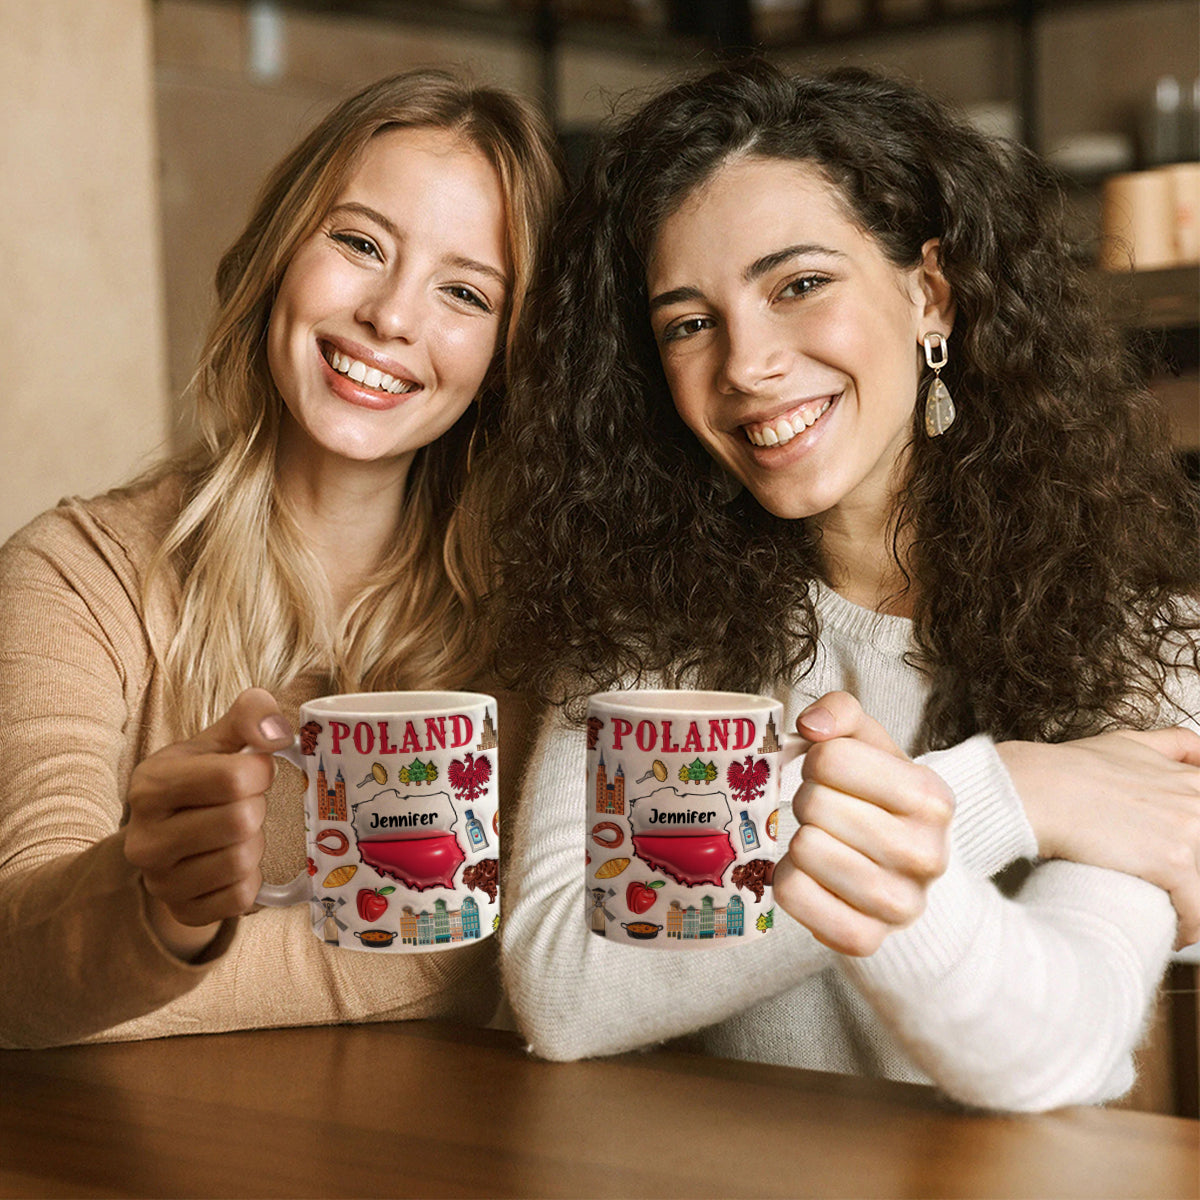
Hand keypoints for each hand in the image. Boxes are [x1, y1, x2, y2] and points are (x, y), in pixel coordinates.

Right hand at [124, 688, 292, 957]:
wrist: (170, 837)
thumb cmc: (202, 780)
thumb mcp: (218, 740)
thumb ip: (250, 715)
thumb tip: (279, 732)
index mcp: (150, 785)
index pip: (232, 778)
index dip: (260, 772)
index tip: (256, 771)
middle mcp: (145, 838)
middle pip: (240, 821)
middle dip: (257, 808)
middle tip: (246, 804)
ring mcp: (160, 882)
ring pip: (242, 861)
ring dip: (255, 843)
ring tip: (238, 832)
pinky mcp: (182, 911)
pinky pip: (241, 898)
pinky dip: (251, 878)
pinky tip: (236, 862)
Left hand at [773, 692, 953, 956]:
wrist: (904, 872)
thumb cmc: (877, 798)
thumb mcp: (870, 745)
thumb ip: (842, 712)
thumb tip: (811, 725)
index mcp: (932, 797)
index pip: (830, 758)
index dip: (817, 760)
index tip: (832, 774)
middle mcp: (927, 854)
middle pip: (813, 805)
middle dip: (808, 801)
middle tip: (825, 812)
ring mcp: (900, 905)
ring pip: (803, 850)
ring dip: (798, 840)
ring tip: (822, 842)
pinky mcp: (865, 940)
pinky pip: (792, 895)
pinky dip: (788, 880)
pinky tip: (813, 876)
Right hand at [998, 727, 1199, 948]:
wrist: (1036, 789)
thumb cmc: (1067, 769)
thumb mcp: (1126, 743)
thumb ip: (1171, 744)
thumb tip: (1198, 750)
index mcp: (1190, 780)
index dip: (1193, 846)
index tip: (1185, 862)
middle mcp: (1196, 802)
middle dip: (1193, 875)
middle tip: (1172, 888)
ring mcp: (1190, 831)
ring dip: (1194, 905)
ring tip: (1174, 917)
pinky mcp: (1174, 862)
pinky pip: (1198, 911)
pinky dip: (1189, 928)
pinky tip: (1174, 932)